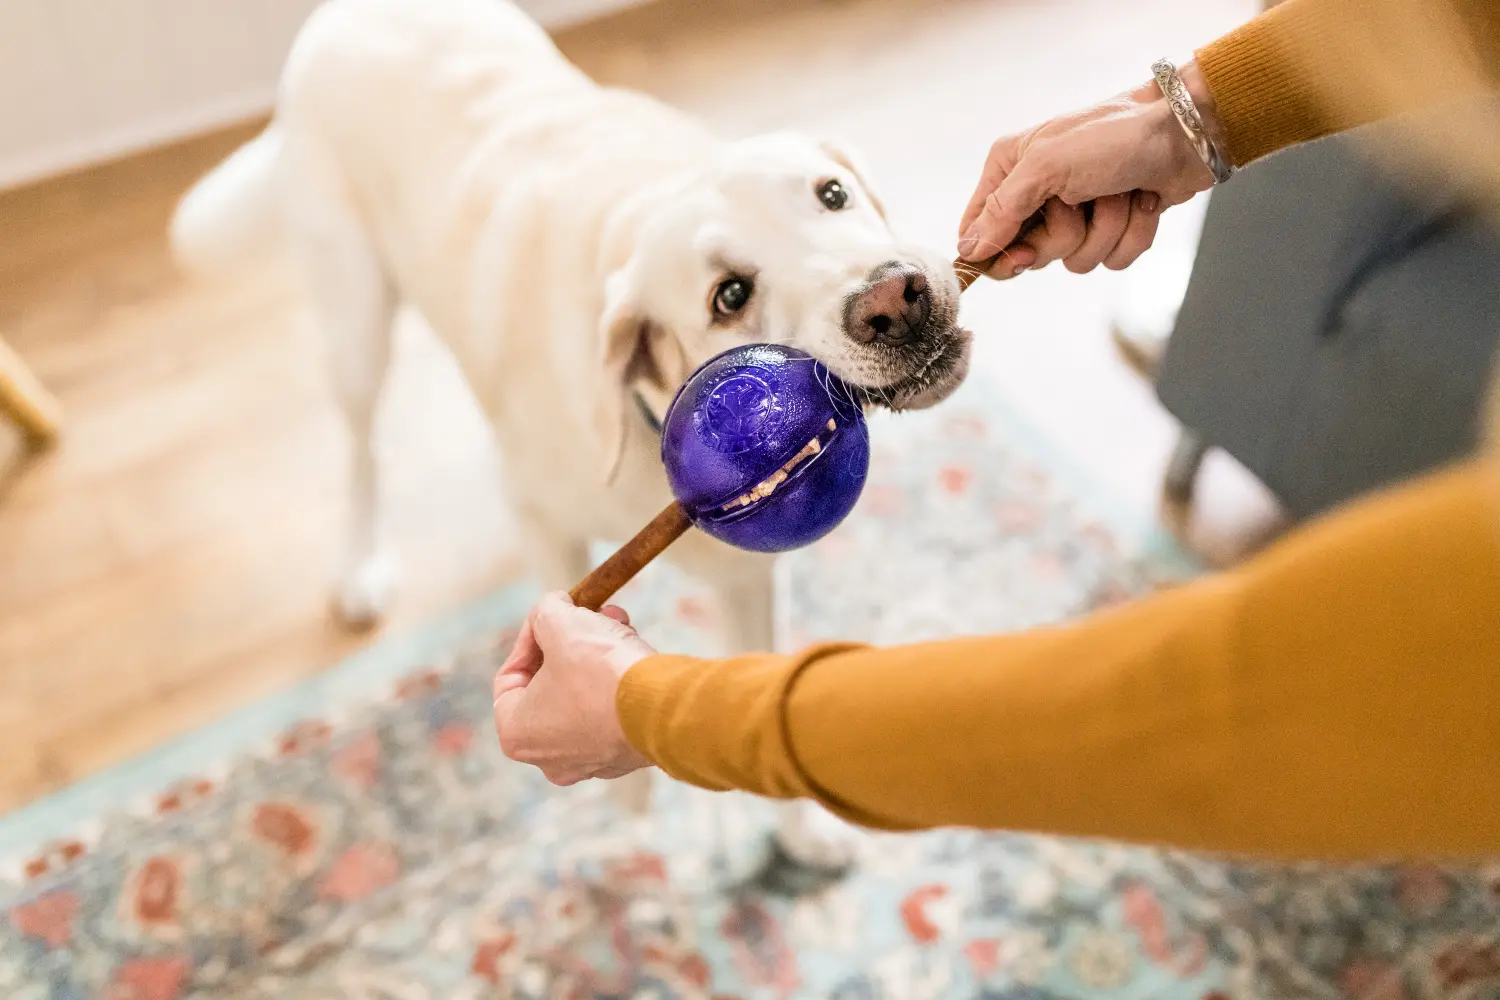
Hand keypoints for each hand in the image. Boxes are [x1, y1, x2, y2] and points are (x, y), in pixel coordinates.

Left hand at [492, 591, 654, 784]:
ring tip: (616, 624)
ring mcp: (589, 760)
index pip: (510, 677)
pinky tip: (633, 650)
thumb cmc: (600, 671)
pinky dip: (618, 680)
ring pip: (584, 694)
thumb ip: (545, 612)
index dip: (529, 637)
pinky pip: (612, 710)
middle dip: (569, 642)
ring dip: (596, 655)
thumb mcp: (560, 623)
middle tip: (586, 616)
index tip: (550, 616)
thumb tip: (552, 608)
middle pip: (550, 684)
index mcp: (518, 734)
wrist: (663, 707)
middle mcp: (549, 757)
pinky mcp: (624, 754)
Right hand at [957, 63, 1220, 279]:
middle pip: (1031, 255)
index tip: (1022, 257)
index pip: (979, 232)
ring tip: (1120, 193)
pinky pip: (1112, 259)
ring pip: (1076, 261)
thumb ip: (1002, 211)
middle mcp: (1038, 193)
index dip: (1000, 253)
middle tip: (1081, 202)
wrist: (1187, 130)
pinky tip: (1142, 202)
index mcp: (1010, 170)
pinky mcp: (1112, 226)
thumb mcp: (1046, 166)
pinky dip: (1133, 234)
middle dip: (1066, 235)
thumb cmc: (1114, 135)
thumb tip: (968, 251)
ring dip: (1107, 230)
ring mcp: (1077, 212)